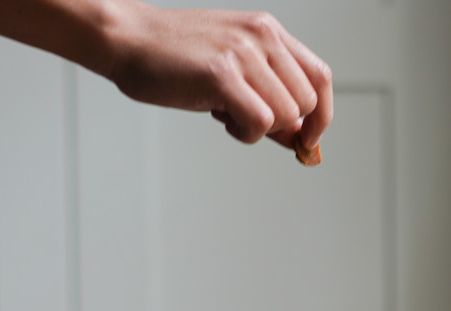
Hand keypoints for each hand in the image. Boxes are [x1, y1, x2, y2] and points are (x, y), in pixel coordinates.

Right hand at [99, 7, 331, 153]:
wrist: (129, 39)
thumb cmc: (174, 58)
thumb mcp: (232, 68)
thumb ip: (268, 97)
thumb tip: (300, 139)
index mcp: (269, 31)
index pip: (320, 77)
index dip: (321, 115)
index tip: (309, 139)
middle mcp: (262, 37)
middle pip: (306, 103)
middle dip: (282, 126)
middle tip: (245, 118)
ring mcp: (244, 54)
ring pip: (286, 116)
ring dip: (259, 129)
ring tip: (227, 113)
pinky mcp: (222, 75)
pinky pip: (260, 123)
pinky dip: (245, 134)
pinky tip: (221, 118)